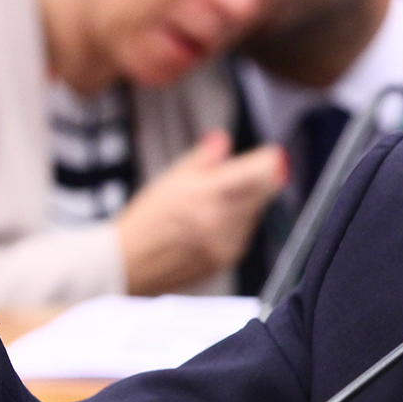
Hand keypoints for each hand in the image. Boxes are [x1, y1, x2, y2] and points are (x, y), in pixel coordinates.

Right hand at [117, 130, 285, 294]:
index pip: (257, 172)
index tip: (272, 154)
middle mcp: (220, 218)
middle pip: (263, 192)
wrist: (129, 262)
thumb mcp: (171, 178)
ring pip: (255, 213)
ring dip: (248, 202)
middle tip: (252, 172)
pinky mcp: (227, 259)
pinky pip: (244, 234)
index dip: (268, 161)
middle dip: (262, 179)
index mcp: (206, 192)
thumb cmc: (147, 219)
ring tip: (217, 201)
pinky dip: (238, 224)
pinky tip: (214, 222)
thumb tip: (222, 139)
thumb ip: (204, 158)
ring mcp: (226, 241)